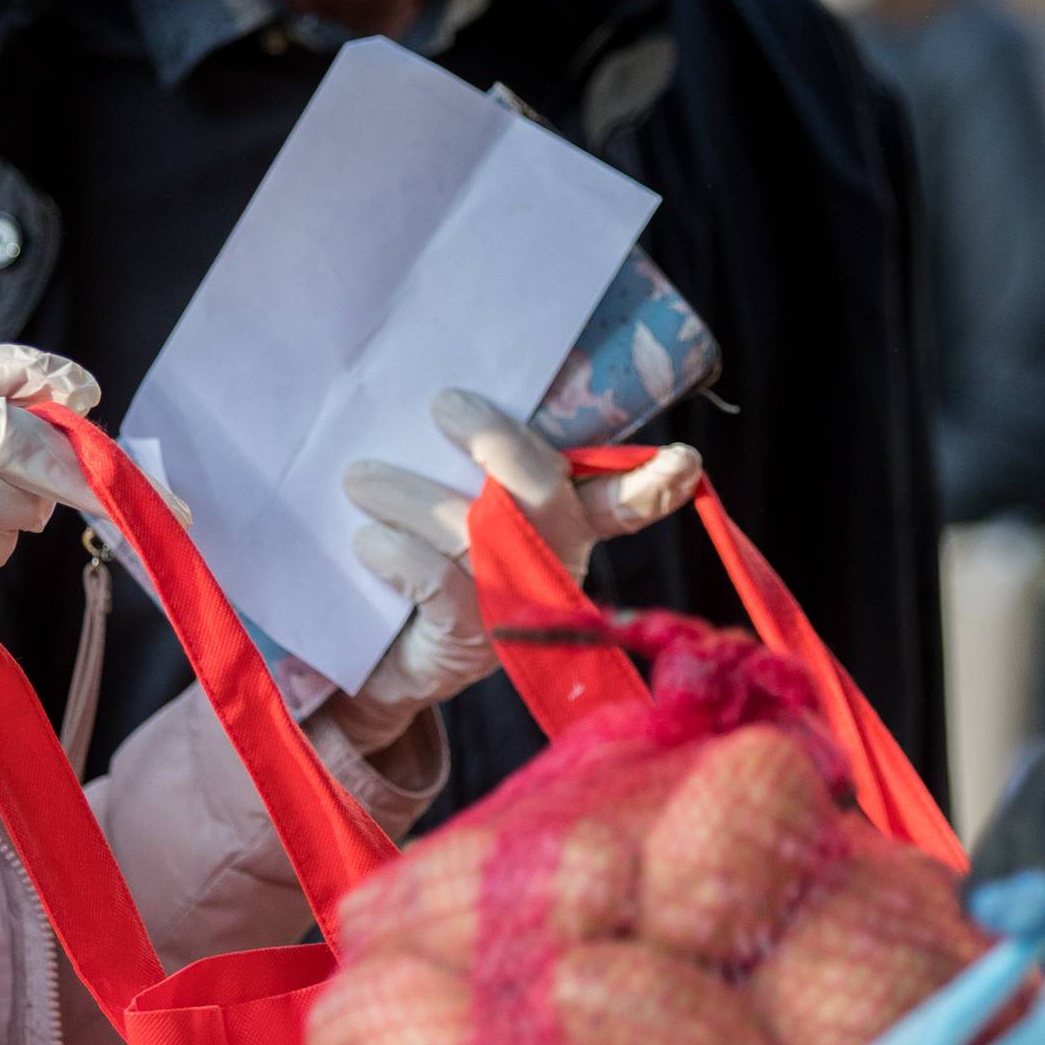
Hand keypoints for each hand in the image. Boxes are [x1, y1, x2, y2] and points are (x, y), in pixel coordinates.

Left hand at [330, 390, 702, 749]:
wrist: (381, 657)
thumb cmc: (425, 556)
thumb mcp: (457, 505)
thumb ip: (473, 462)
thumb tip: (442, 388)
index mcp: (568, 526)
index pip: (621, 499)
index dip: (654, 482)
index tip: (684, 460)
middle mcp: (553, 566)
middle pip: (545, 497)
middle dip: (500, 444)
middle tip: (444, 404)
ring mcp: (514, 605)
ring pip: (474, 532)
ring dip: (409, 496)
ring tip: (359, 477)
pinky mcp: (467, 641)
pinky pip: (435, 581)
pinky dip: (395, 552)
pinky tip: (366, 539)